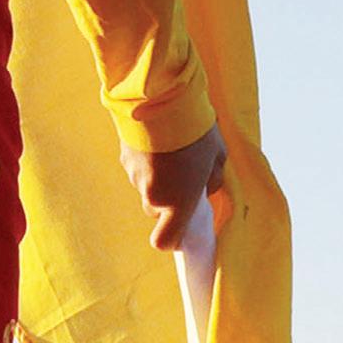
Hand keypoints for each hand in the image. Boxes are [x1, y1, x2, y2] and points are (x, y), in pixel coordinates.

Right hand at [126, 126, 227, 252]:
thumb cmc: (197, 133)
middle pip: (156, 210)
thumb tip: (205, 189)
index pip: (164, 241)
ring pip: (146, 188)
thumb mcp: (217, 157)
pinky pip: (137, 169)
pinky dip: (147, 162)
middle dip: (169, 198)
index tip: (180, 227)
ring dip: (158, 178)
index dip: (172, 238)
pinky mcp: (124, 159)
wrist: (163, 102)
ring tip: (173, 151)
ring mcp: (135, 178)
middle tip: (184, 175)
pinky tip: (158, 141)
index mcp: (178, 202)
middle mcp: (153, 196)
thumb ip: (212, 181)